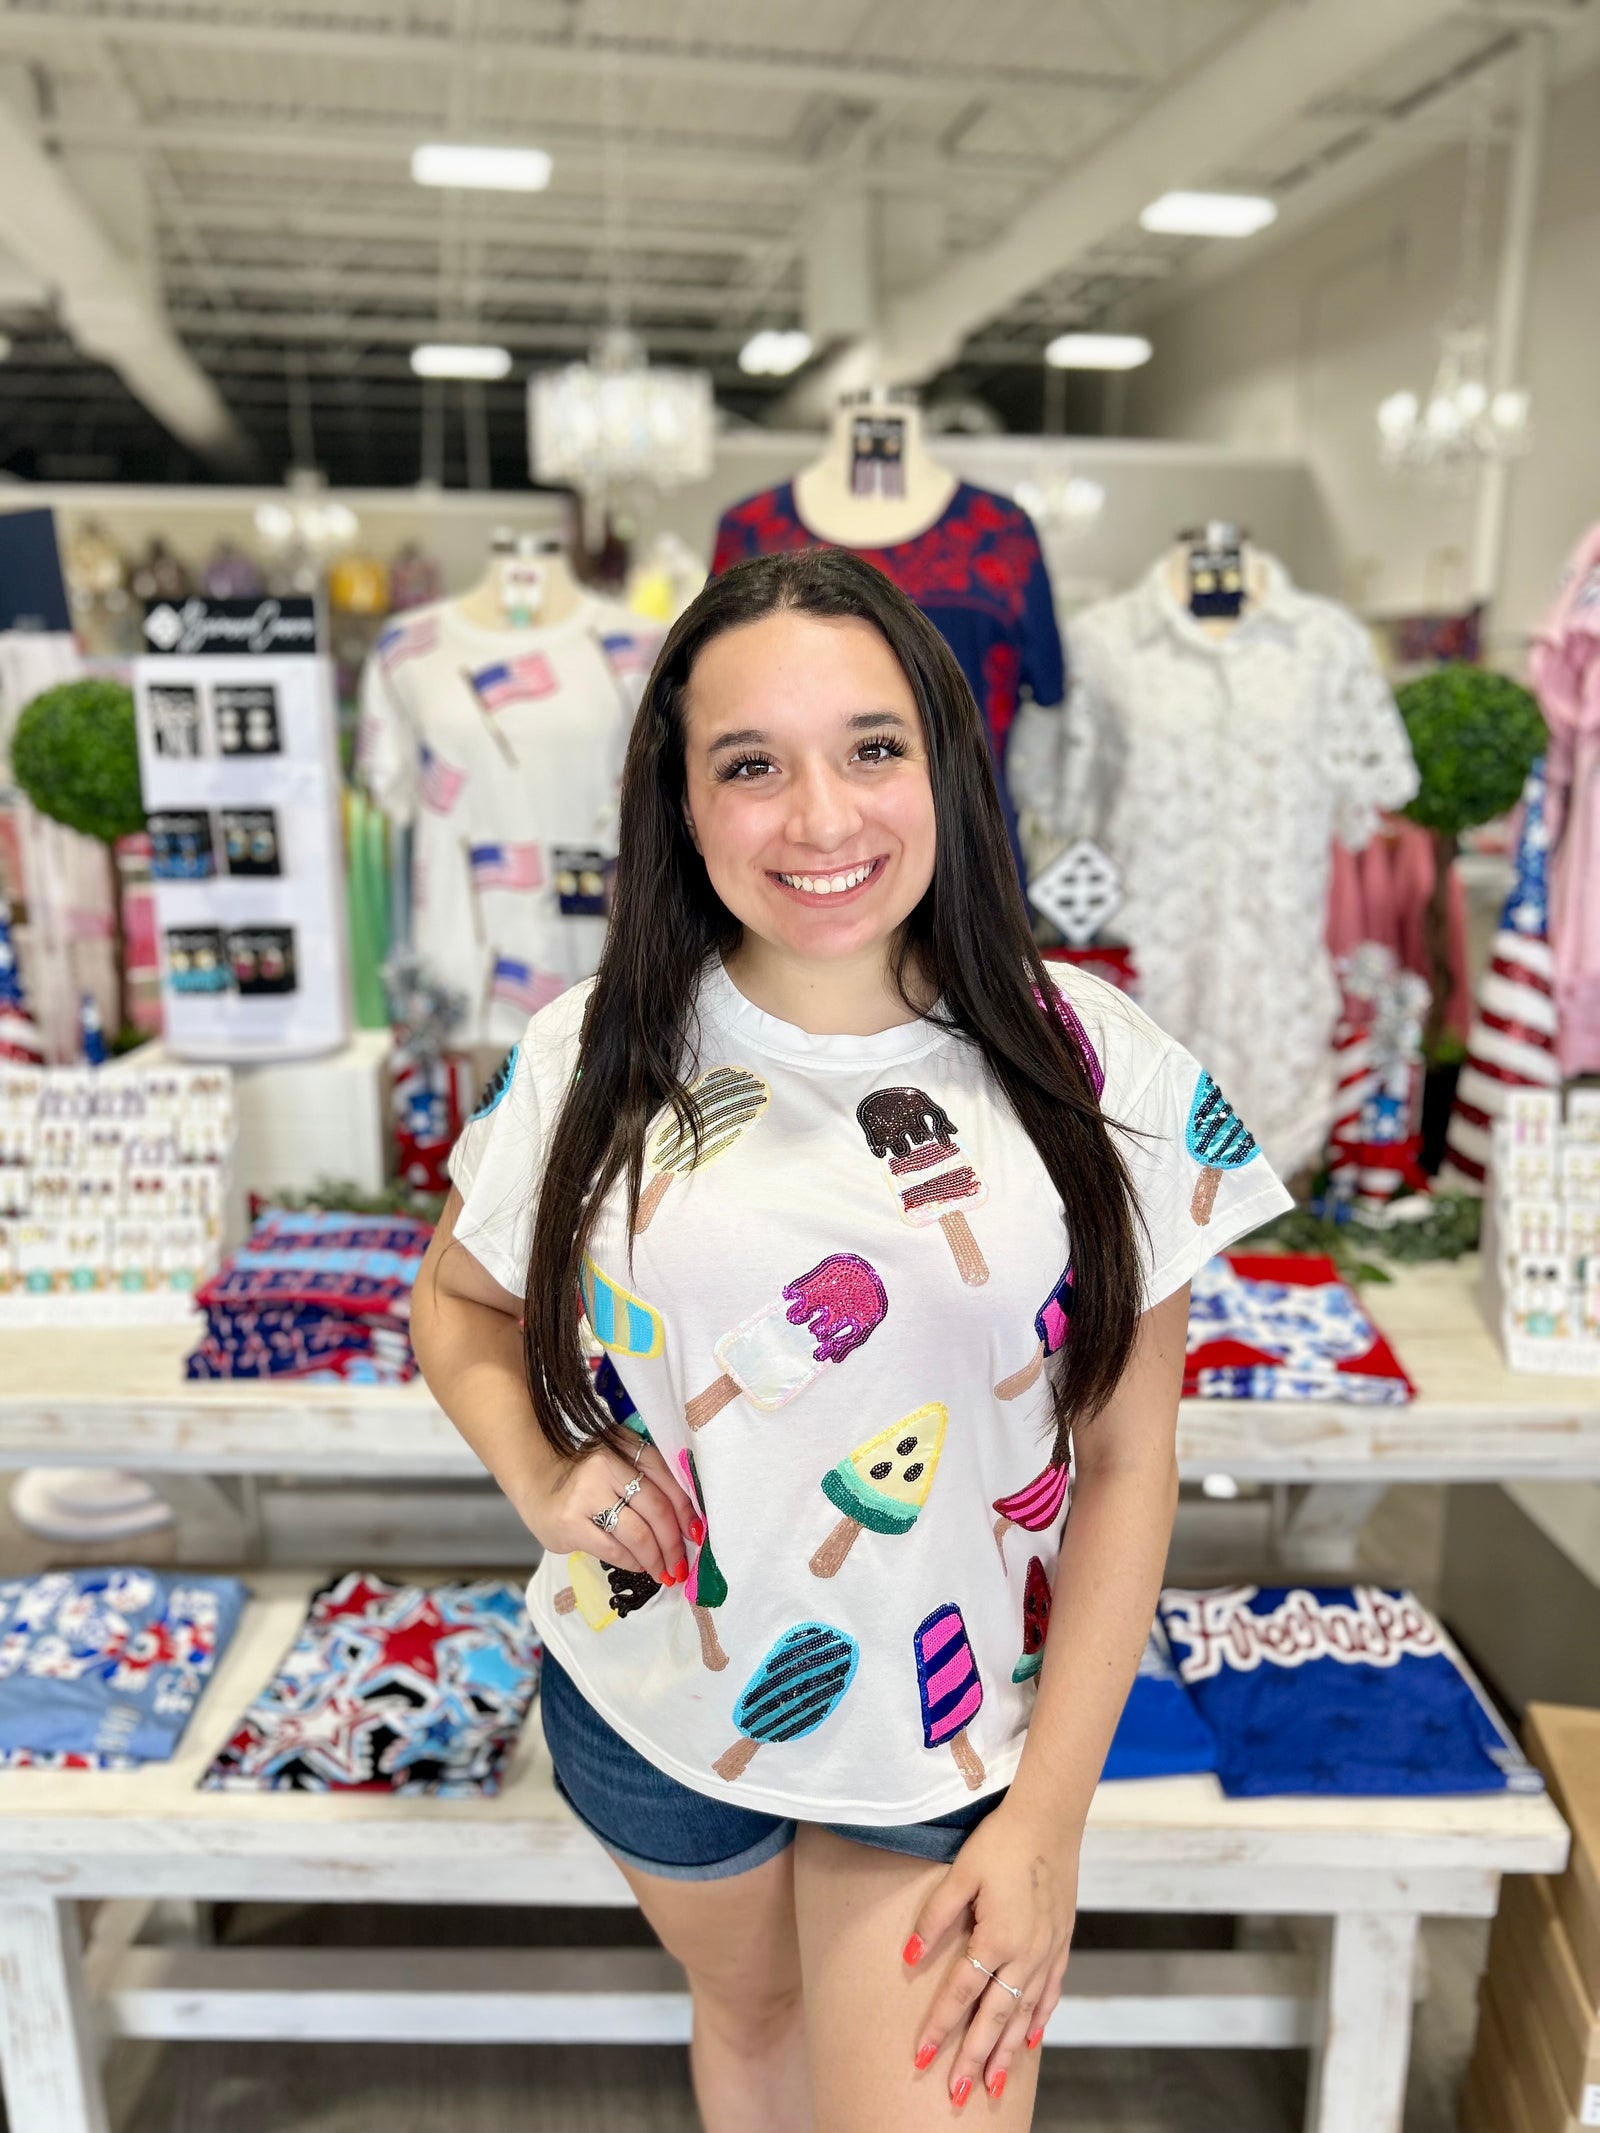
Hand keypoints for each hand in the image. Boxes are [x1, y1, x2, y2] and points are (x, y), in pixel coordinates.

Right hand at [517, 1436, 699, 1587]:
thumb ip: (647, 1479)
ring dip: (656, 1558)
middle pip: (656, 1509)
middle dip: (673, 1543)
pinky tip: (639, 1565)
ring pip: (637, 1534)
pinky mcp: (569, 1524)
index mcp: (622, 1445)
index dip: (686, 1510)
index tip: (696, 1534)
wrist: (533, 1478)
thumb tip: (686, 1522)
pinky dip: (632, 1561)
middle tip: (681, 1564)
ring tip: (663, 1571)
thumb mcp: (617, 1461)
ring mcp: (585, 1495)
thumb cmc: (585, 1474)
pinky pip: (613, 1549)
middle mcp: (604, 1465)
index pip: (666, 1478)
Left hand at [903, 1802, 1078, 2104]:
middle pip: (994, 2018)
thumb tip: (908, 1955)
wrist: (1050, 1817)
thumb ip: (935, 1917)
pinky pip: (1050, 1994)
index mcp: (997, 1938)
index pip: (961, 1995)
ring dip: (1004, 2052)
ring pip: (1023, 2015)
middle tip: (956, 2093)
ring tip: (989, 2083)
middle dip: (972, 2058)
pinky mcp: (1061, 1942)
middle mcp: (1025, 1954)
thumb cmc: (1000, 1841)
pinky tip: (1028, 2041)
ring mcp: (1047, 1952)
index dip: (940, 2028)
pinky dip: (1037, 2021)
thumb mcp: (960, 1873)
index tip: (921, 2059)